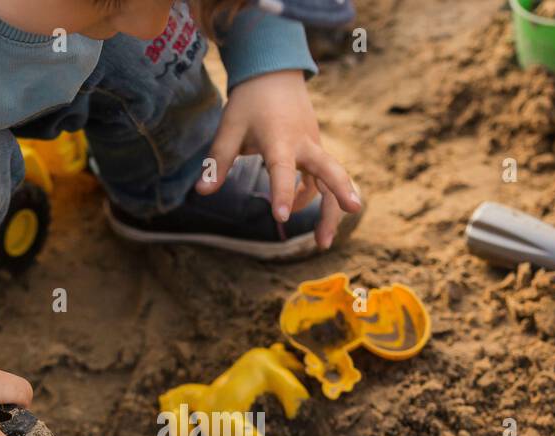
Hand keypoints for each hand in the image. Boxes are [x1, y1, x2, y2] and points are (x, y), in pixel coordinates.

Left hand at [197, 70, 361, 249]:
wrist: (274, 73)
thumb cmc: (249, 102)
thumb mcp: (229, 128)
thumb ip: (218, 161)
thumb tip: (201, 192)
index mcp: (280, 139)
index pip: (282, 170)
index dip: (283, 193)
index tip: (282, 218)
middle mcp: (304, 144)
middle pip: (330, 172)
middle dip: (341, 194)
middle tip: (352, 213)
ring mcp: (313, 147)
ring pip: (331, 179)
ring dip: (332, 209)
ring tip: (323, 242)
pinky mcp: (315, 150)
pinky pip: (321, 178)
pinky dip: (315, 196)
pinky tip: (302, 210)